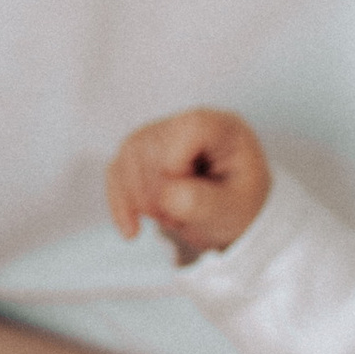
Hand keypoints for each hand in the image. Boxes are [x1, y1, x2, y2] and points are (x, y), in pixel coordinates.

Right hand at [106, 108, 271, 262]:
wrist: (228, 216)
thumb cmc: (238, 205)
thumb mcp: (235, 210)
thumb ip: (205, 202)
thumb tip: (167, 196)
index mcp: (221, 128)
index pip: (189, 128)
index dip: (179, 165)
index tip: (188, 194)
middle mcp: (188, 122)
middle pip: (152, 146)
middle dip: (158, 192)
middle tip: (179, 219)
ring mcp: (161, 134)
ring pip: (128, 156)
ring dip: (141, 200)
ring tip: (169, 219)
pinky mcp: (140, 153)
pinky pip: (116, 170)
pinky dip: (120, 203)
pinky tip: (132, 230)